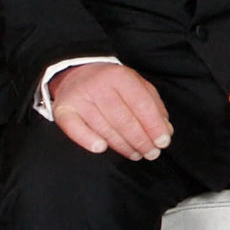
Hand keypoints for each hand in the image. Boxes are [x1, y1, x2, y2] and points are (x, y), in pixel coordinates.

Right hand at [48, 62, 172, 159]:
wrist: (75, 74)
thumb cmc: (112, 85)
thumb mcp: (136, 86)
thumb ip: (154, 106)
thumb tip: (166, 130)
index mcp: (120, 76)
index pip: (141, 104)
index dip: (154, 125)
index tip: (163, 142)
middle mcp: (99, 85)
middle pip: (123, 119)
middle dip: (141, 140)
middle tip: (151, 154)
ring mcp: (79, 98)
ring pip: (104, 127)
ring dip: (122, 146)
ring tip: (136, 154)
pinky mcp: (63, 110)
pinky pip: (75, 128)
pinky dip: (88, 140)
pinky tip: (101, 148)